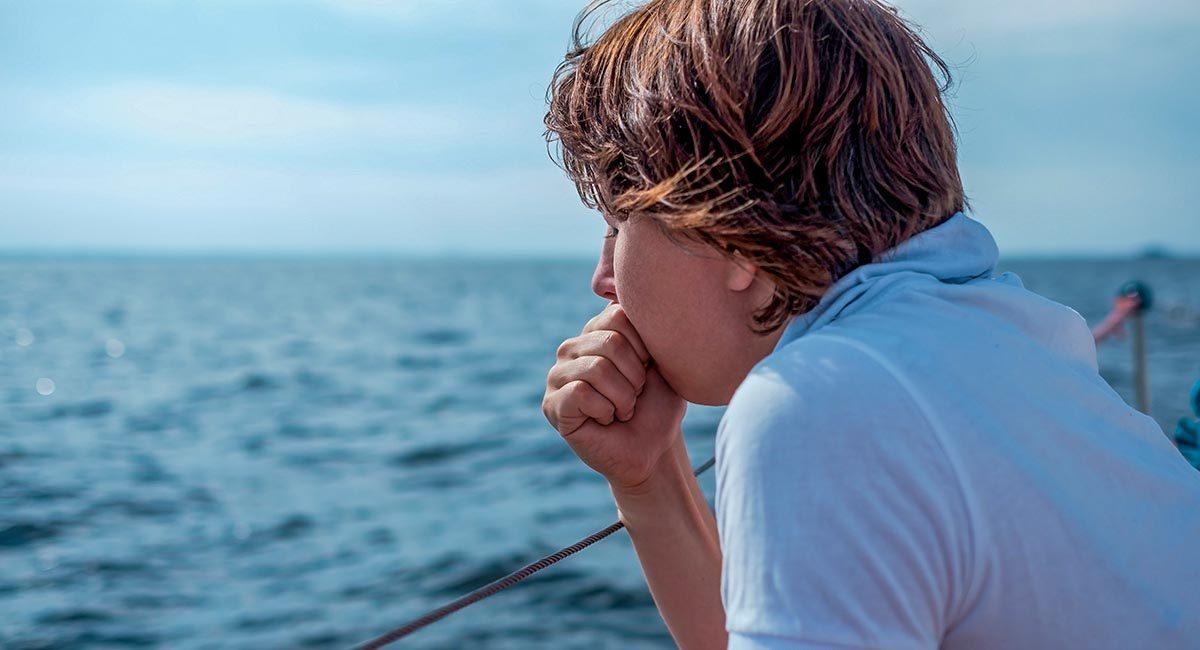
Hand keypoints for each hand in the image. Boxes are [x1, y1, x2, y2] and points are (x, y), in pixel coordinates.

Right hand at [542, 303, 686, 491]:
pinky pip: (580, 393)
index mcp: (596, 331)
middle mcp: (572, 348)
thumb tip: (630, 292)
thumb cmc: (659, 405)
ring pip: (597, 368)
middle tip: (635, 396)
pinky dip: (605, 410)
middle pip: (610, 342)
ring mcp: (557, 376)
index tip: (648, 370)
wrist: (654, 450)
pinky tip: (606, 420)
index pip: (618, 316)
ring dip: (623, 397)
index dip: (644, 348)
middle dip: (635, 377)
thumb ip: (648, 326)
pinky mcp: (552, 405)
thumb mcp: (662, 358)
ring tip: (623, 409)